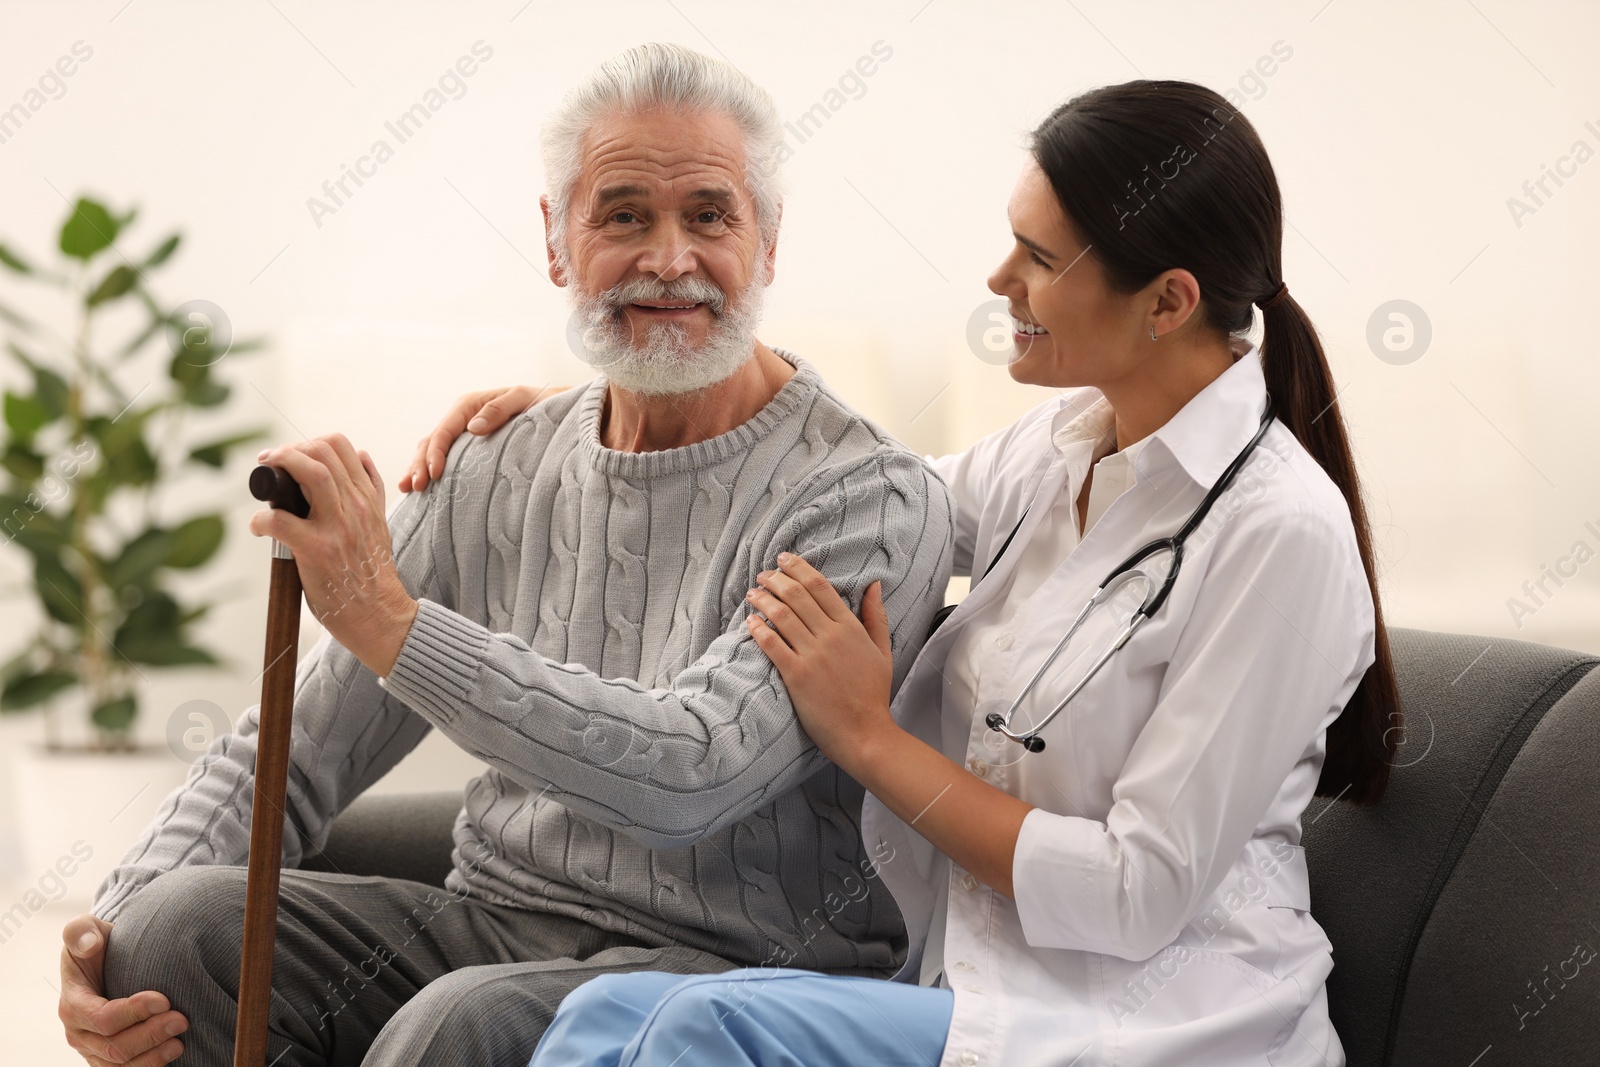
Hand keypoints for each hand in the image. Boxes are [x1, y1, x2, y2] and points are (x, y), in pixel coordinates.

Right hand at [59, 914, 186, 1065]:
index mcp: (73, 1004)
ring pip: (120, 1066)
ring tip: (180, 1041)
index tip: (164, 999)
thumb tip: (88, 943)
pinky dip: (149, 1066)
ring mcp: (92, 1049)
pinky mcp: (107, 1058)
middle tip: (182, 1019)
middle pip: (114, 1046)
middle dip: (150, 1035)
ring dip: (152, 1057)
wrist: (105, 961)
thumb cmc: (97, 944)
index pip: (103, 1018)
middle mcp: (79, 1033)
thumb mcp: (86, 930)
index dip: (134, 1012)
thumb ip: (81, 931)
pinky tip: (171, 1052)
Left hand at [249, 433, 417, 675]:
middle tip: (271, 462)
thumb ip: (371, 490)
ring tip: (265, 479)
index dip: (309, 443)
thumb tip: (360, 456)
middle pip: (323, 452)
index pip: (341, 447)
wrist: (380, 614)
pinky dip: (261, 520)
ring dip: (279, 467)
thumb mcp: (380, 523)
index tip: (292, 455)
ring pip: (309, 473)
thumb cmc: (372, 574)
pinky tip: (259, 528)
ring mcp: (338, 527)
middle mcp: (356, 506)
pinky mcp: (317, 550)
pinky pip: (280, 520)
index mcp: (368, 498)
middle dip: (289, 450)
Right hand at [398, 384, 569, 492]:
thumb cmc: (541, 403)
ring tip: (408, 489)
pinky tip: (421, 488)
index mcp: (468, 405)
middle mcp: (461, 418)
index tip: (435, 474)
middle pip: (431, 442)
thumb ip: (500, 409)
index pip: (444, 431)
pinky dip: (429, 470)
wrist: (553, 408)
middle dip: (420, 464)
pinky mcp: (467, 447)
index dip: (435, 453)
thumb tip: (474, 427)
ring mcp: (462, 433)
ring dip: (418, 468)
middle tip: (416, 487)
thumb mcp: (523, 399)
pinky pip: (443, 458)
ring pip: (431, 450)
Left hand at [744, 553, 894, 765]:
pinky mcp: (797, 676)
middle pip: (797, 595)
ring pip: (781, 615)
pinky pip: (772, 644)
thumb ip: (875, 616)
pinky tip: (750, 621)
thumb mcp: (882, 651)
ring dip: (763, 599)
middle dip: (775, 579)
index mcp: (851, 627)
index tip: (783, 560)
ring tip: (752, 593)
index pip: (820, 586)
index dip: (799, 568)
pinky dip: (758, 629)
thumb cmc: (873, 694)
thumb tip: (873, 584)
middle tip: (763, 575)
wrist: (865, 733)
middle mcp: (831, 636)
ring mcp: (813, 655)